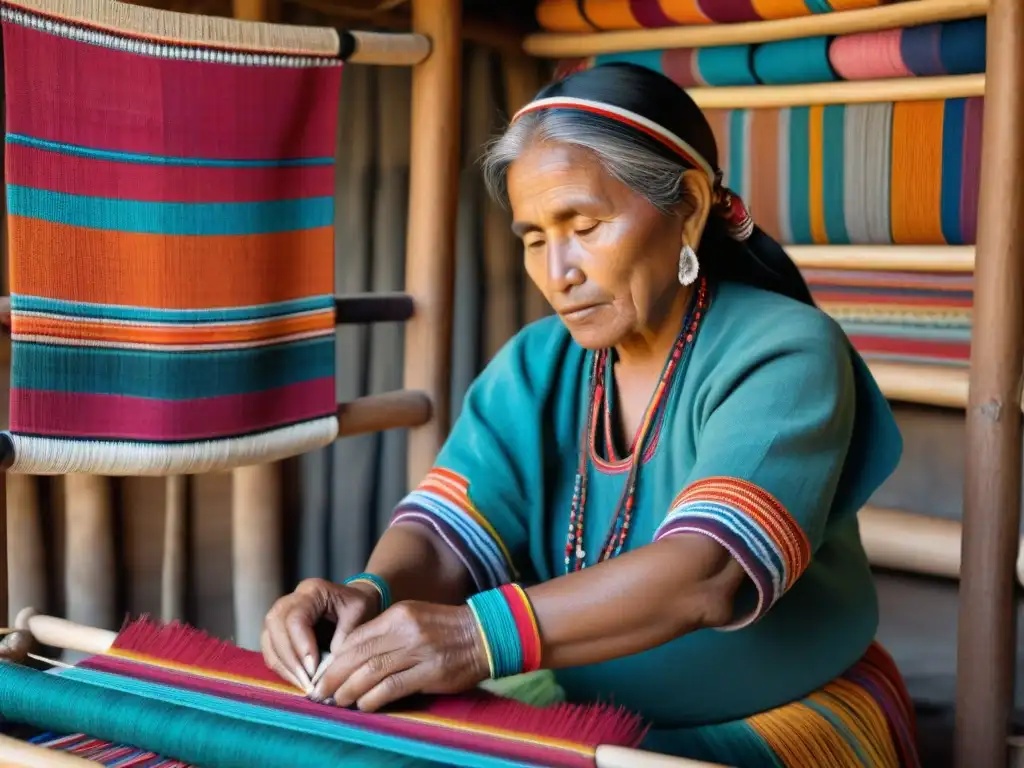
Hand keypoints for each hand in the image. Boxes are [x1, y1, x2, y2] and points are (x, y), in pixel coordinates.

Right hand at [261, 577, 382, 692]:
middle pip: (275, 628)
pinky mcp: (275, 631)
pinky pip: (270, 651)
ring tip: (304, 687)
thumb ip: (344, 638)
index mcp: (312, 591)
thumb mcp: (360, 615)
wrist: (352, 603)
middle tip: (308, 683)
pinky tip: (299, 682)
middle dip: (290, 660)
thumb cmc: (357, 607)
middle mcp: (290, 600)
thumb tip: (325, 670)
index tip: (314, 670)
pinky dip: (282, 669)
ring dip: (284, 667)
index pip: (295, 619)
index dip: (302, 647)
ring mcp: (279, 615)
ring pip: (269, 641)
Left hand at [310, 600, 488, 711]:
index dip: (335, 657)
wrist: (484, 634)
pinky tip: (364, 705)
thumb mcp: (413, 618)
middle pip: (358, 655)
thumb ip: (386, 633)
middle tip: (319, 691)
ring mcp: (418, 650)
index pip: (356, 637)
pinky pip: (393, 687)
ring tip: (337, 701)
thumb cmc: (445, 629)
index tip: (322, 672)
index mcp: (398, 614)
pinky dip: (374, 698)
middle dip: (334, 675)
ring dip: (349, 690)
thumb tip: (351, 656)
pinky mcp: (430, 672)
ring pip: (371, 672)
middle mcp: (405, 630)